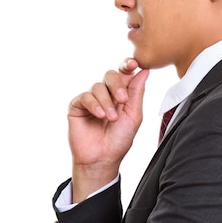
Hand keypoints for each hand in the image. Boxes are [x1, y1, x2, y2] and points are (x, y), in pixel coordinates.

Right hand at [68, 58, 149, 200]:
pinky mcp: (77, 106)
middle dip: (117, 85)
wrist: (103, 158)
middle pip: (110, 75)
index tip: (134, 64)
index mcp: (121, 94)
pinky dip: (94, 105)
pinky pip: (85, 97)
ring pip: (98, 86)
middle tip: (122, 100)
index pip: (124, 74)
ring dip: (106, 102)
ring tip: (110, 118)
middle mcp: (106, 94)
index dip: (128, 66)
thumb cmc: (119, 140)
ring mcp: (91, 99)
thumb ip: (137, 93)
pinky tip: (100, 116)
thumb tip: (144, 71)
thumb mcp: (133, 115)